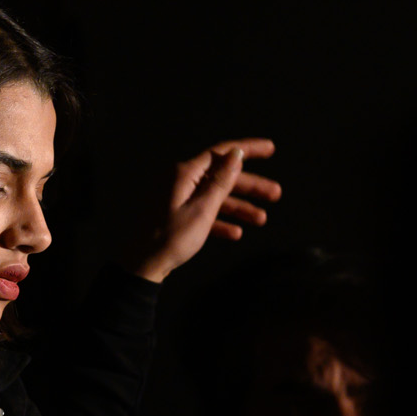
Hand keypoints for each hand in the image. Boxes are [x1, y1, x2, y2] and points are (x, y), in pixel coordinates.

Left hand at [121, 138, 280, 282]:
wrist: (140, 266)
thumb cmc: (169, 238)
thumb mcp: (202, 210)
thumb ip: (221, 181)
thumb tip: (236, 154)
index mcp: (184, 173)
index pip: (222, 153)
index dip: (248, 150)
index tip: (271, 149)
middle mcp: (180, 181)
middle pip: (222, 177)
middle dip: (250, 186)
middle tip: (276, 194)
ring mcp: (176, 198)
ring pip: (214, 196)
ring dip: (239, 207)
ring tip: (261, 219)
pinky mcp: (174, 215)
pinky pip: (202, 212)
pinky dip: (219, 221)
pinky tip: (235, 232)